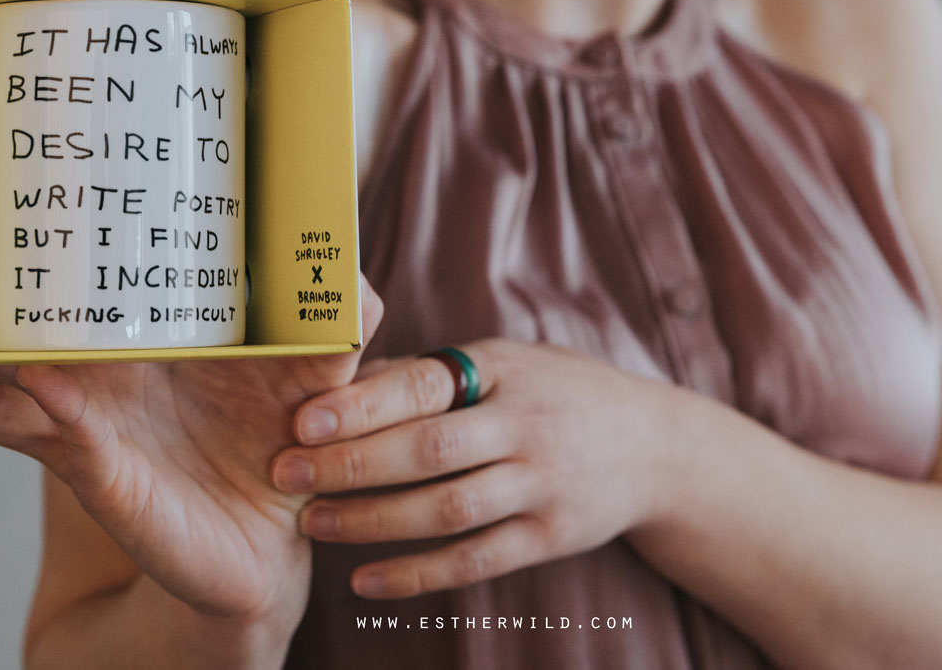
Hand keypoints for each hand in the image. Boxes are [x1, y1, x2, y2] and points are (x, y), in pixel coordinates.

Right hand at [0, 170, 382, 627]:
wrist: (273, 545)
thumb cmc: (280, 439)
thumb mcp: (315, 359)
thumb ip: (334, 300)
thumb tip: (340, 237)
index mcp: (126, 332)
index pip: (52, 267)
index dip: (7, 220)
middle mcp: (84, 373)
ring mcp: (78, 422)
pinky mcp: (98, 471)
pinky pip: (42, 431)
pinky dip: (21, 401)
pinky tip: (20, 365)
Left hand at [267, 339, 676, 597]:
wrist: (655, 447)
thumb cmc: (556, 391)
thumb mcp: (506, 361)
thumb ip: (430, 374)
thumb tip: (340, 379)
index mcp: (505, 370)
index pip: (425, 384)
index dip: (362, 404)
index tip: (302, 419)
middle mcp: (527, 425)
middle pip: (429, 450)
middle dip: (352, 464)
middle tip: (285, 474)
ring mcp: (543, 484)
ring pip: (448, 511)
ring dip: (374, 520)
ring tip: (313, 523)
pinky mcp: (552, 537)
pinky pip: (476, 561)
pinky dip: (417, 574)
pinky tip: (365, 579)